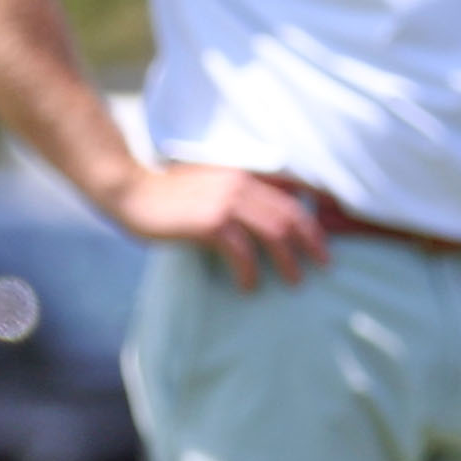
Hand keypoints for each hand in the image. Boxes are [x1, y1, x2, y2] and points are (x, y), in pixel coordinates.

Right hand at [106, 163, 331, 291]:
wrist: (131, 192)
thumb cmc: (170, 194)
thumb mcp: (213, 185)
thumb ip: (242, 195)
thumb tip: (273, 219)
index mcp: (246, 175)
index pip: (294, 193)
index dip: (316, 214)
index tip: (328, 237)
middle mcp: (243, 184)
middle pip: (292, 214)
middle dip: (312, 241)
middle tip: (324, 264)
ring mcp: (227, 201)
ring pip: (275, 233)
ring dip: (288, 260)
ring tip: (294, 281)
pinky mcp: (210, 222)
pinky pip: (242, 251)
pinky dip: (250, 271)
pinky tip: (249, 285)